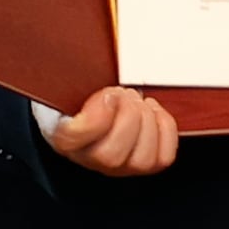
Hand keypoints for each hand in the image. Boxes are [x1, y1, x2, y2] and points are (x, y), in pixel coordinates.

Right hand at [40, 87, 180, 177]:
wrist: (88, 108)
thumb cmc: (78, 94)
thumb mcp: (67, 81)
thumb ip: (70, 75)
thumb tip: (81, 60)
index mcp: (64, 139)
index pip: (76, 138)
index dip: (97, 116)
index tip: (107, 94)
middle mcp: (90, 160)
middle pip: (111, 155)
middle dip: (127, 116)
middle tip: (125, 94)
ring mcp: (120, 167)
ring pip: (142, 160)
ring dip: (146, 122)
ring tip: (138, 101)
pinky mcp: (145, 164)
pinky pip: (164, 156)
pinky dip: (164, 129)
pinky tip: (152, 111)